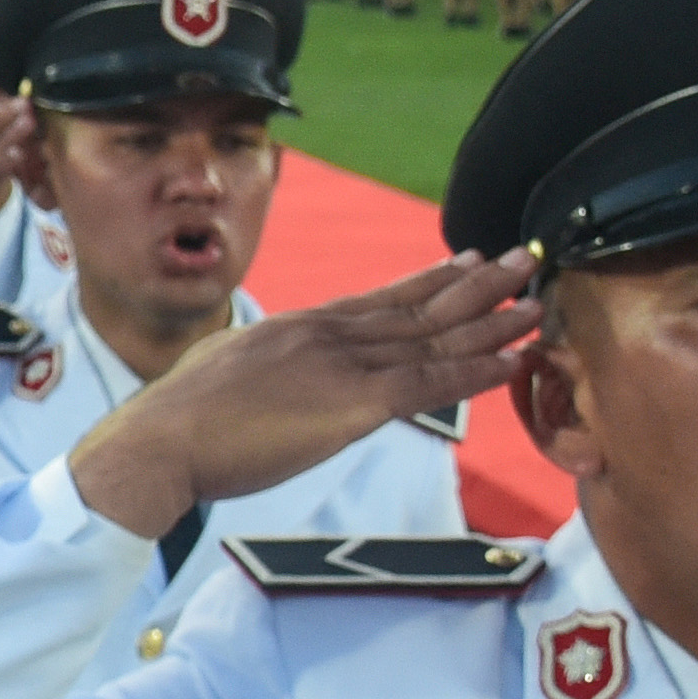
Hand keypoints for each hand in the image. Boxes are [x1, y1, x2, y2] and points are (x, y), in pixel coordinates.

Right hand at [61, 249, 539, 538]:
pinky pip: (431, 382)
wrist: (162, 439)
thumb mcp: (223, 370)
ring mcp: (343, 365)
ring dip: (492, 320)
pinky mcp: (354, 405)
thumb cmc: (180, 420)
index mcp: (297, 327)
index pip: (377, 301)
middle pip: (417, 306)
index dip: (427, 282)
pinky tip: (514, 359)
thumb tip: (262, 375)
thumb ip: (259, 365)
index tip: (464, 263)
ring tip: (535, 301)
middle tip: (521, 260)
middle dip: (476, 285)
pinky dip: (478, 368)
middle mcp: (328, 334)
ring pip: (434, 337)